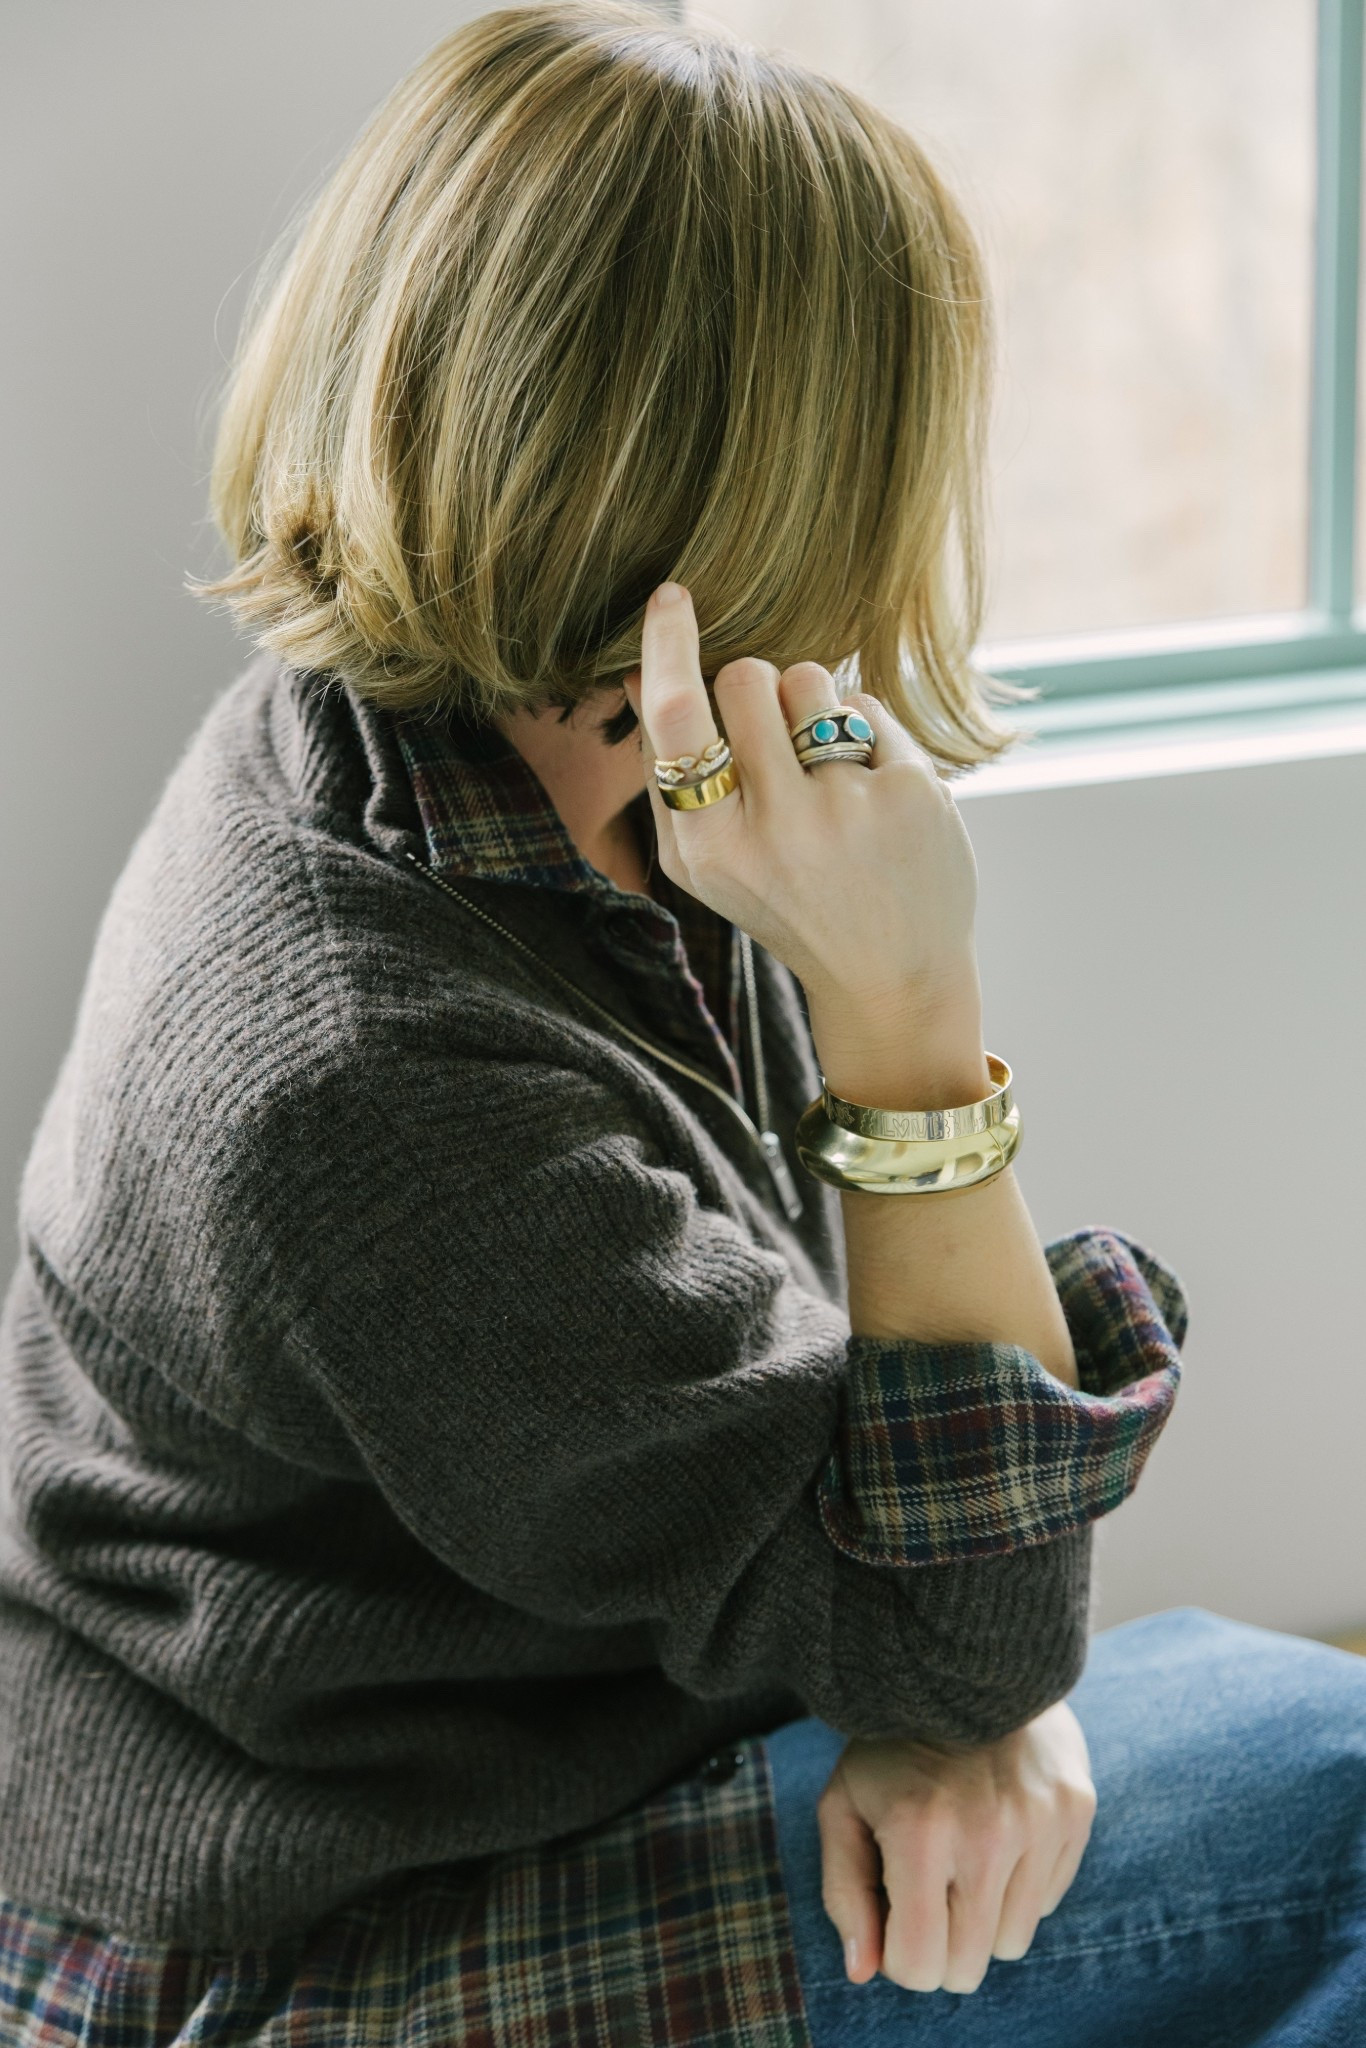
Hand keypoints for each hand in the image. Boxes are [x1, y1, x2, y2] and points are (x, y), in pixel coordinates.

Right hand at [622, 584, 982, 1049]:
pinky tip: (869, 798)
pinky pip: (865, 705)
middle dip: (754, 686)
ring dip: (809, 706)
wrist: (889, 976)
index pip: (676, 717)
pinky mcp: (909, 792)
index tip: (672, 594)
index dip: (668, 645)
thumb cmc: (786, 905)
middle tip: (771, 741)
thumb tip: (637, 673)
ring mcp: (847, 810)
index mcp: (708, 849)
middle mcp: (775, 830)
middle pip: (746, 676)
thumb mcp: (708, 863)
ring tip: (823, 774)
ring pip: (808, 679)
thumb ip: (666, 778)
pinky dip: (863, 737)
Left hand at [817, 1700, 1096, 1994]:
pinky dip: (1019, 1886)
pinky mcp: (1076, 1809)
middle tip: (928, 1892)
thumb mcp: (844, 1806)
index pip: (919, 1966)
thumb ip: (845, 1892)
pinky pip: (1047, 1902)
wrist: (964, 1664)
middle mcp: (988, 1833)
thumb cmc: (891, 1747)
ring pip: (1012, 1942)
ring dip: (982, 1918)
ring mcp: (1040, 1821)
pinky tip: (997, 1833)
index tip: (894, 1915)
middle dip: (941, 1945)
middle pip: (970, 1967)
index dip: (899, 1956)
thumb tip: (863, 1972)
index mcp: (919, 1833)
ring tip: (961, 1859)